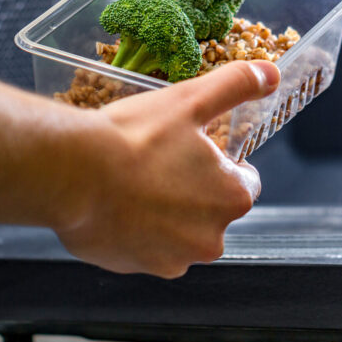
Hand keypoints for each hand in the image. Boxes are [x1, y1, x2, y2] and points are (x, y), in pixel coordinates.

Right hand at [56, 60, 280, 277]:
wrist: (72, 174)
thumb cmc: (133, 138)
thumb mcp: (190, 100)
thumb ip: (235, 85)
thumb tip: (269, 73)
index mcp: (232, 198)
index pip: (244, 182)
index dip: (220, 163)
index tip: (193, 151)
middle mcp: (211, 238)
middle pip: (210, 210)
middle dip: (191, 190)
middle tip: (158, 162)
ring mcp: (173, 258)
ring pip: (178, 231)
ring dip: (164, 213)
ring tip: (133, 182)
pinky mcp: (138, 268)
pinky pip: (145, 248)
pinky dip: (136, 231)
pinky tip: (115, 204)